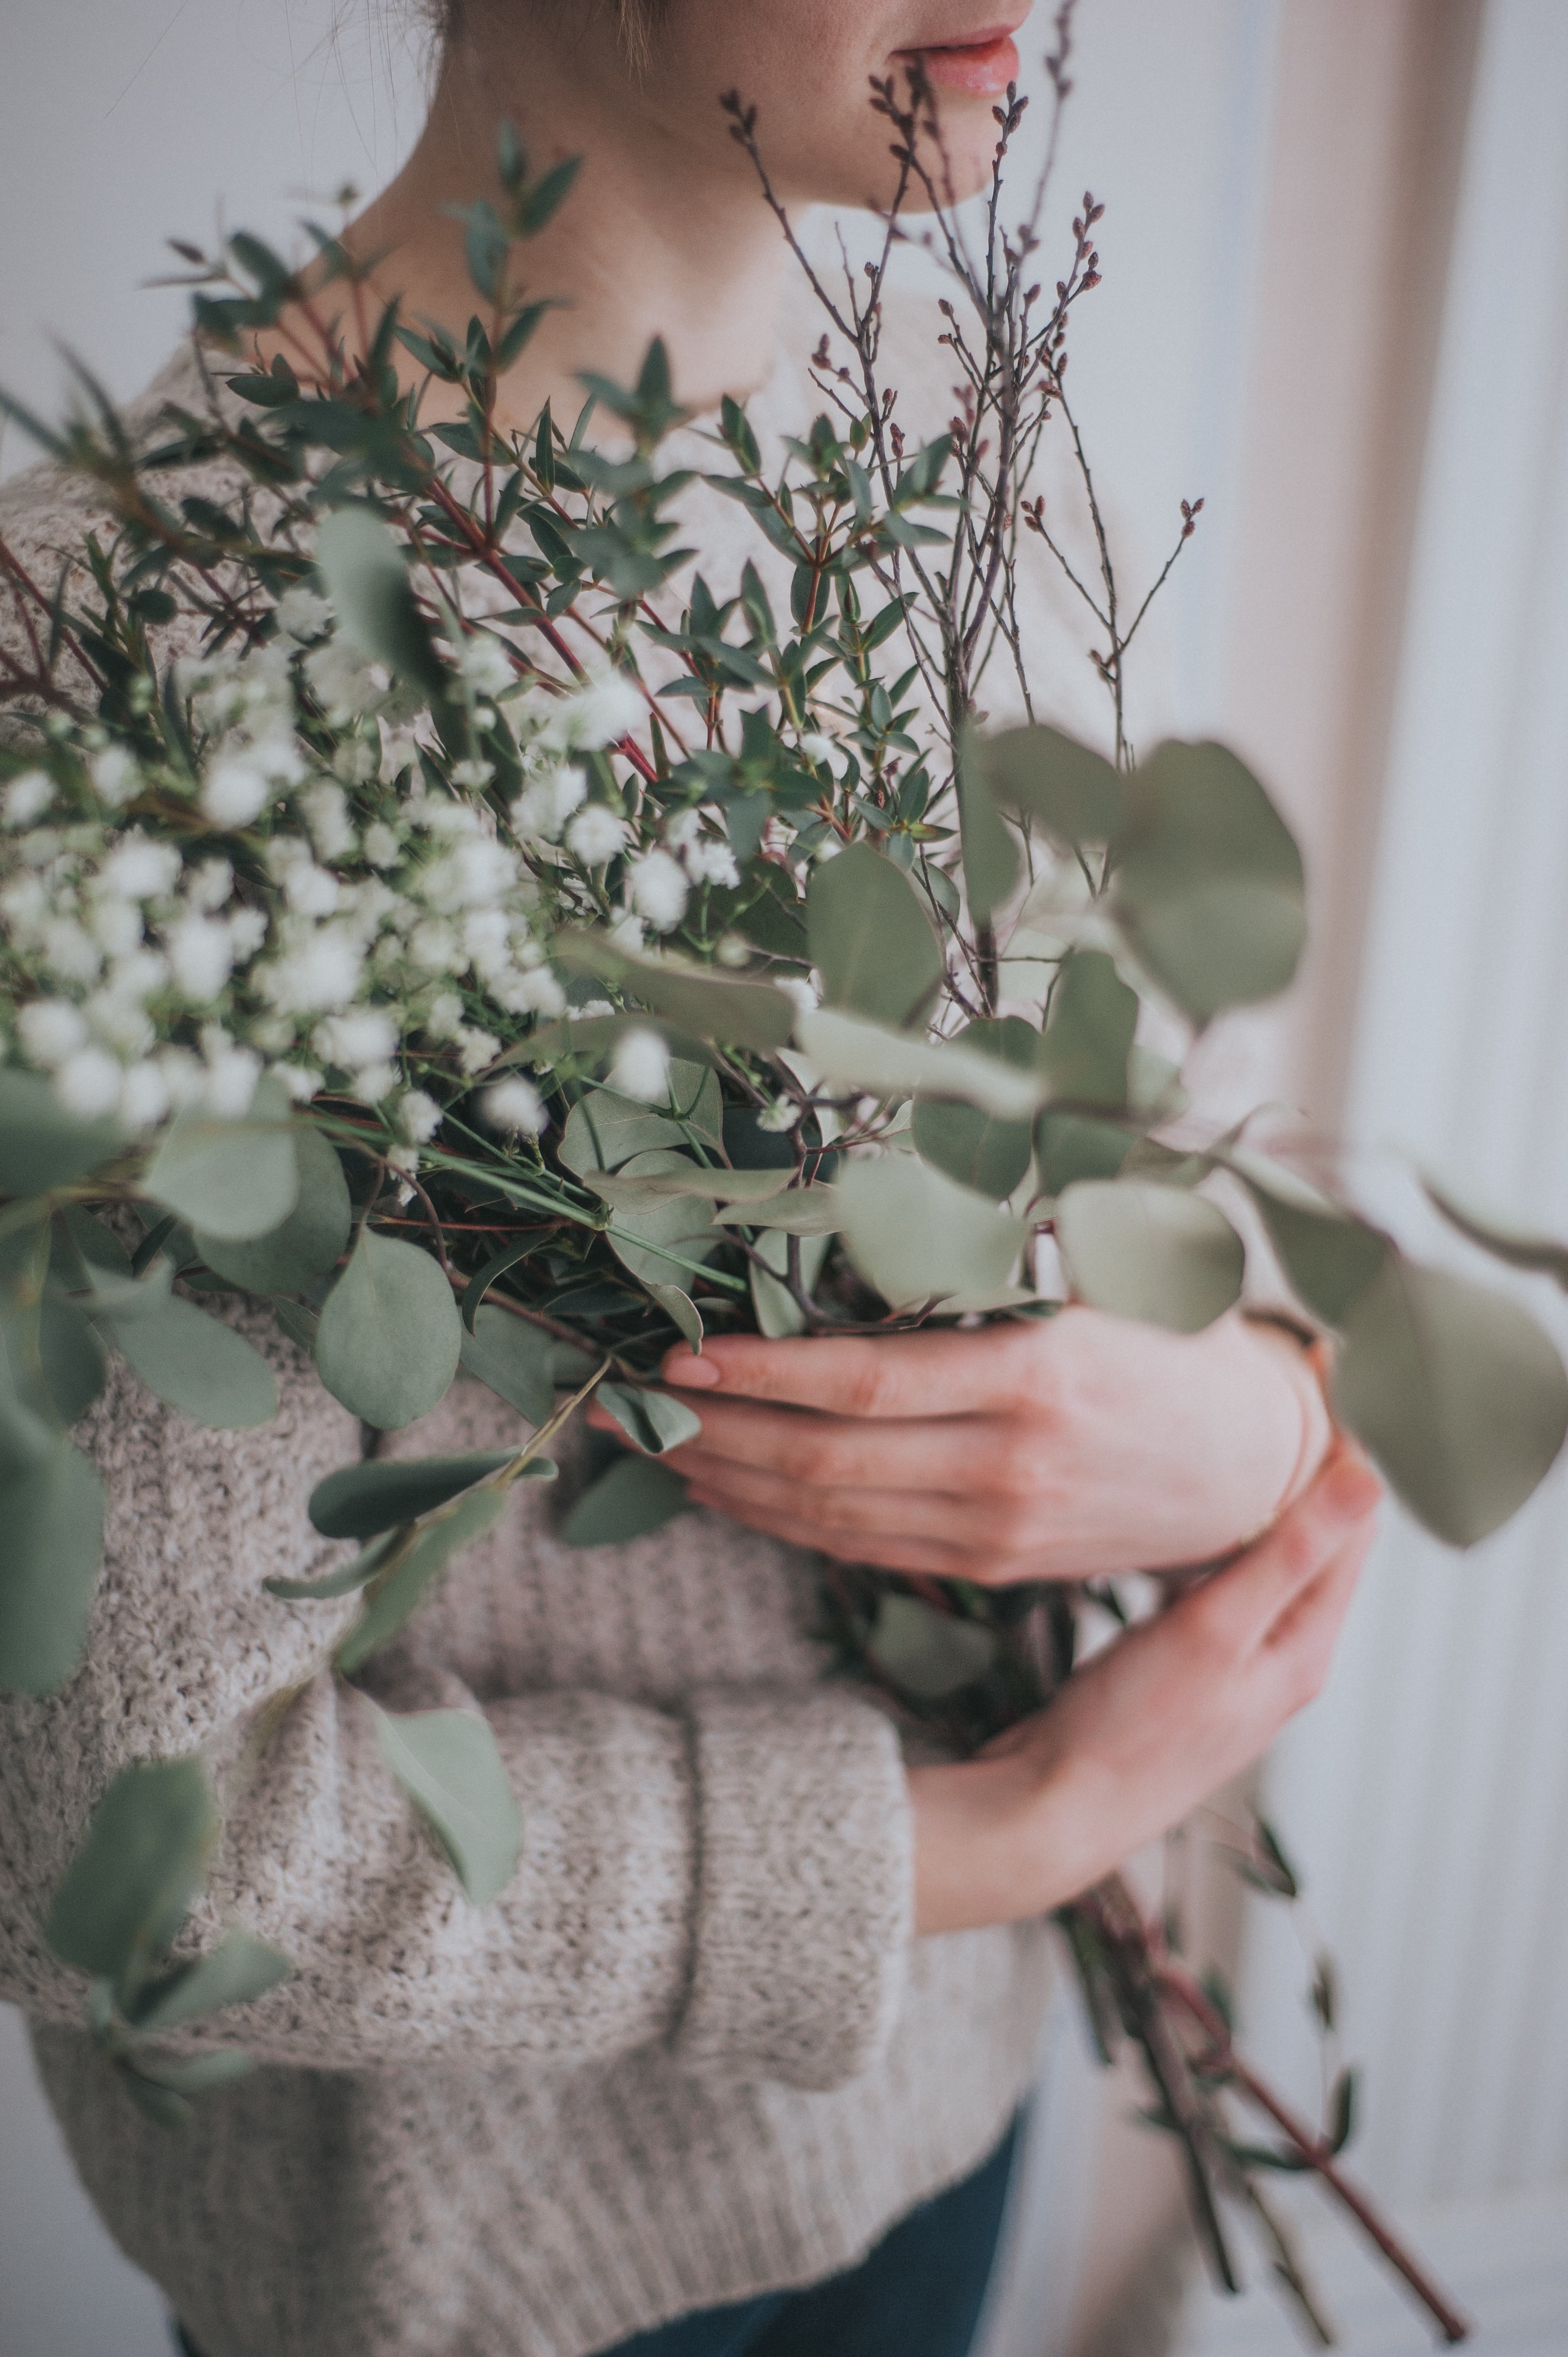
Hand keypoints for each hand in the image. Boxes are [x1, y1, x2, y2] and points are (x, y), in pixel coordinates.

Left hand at [615, 1310, 1329, 1582]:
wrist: (1255, 1465)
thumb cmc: (1171, 1344)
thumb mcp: (1101, 1275)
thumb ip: (990, 1259)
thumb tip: (867, 1212)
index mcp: (1033, 1375)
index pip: (863, 1384)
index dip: (761, 1375)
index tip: (682, 1355)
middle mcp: (1007, 1465)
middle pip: (823, 1464)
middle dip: (711, 1437)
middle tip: (628, 1405)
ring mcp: (996, 1530)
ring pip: (828, 1518)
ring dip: (729, 1486)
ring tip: (654, 1446)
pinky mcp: (994, 1565)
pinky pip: (861, 1549)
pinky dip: (783, 1524)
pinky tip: (730, 1493)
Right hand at [908, 1443, 1381, 1933]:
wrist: (1058, 1810)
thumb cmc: (1133, 1729)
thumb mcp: (1214, 1630)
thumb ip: (1290, 1554)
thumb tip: (1367, 1478)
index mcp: (1304, 1651)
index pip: (1354, 1533)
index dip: (1346, 1457)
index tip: (1324, 1383)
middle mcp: (1282, 1662)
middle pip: (1314, 1547)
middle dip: (1303, 1474)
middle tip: (1275, 1396)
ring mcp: (1234, 1671)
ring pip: (1263, 1568)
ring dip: (1255, 1510)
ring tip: (1231, 1442)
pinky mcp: (1189, 1674)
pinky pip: (1219, 1590)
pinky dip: (1212, 1547)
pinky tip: (1179, 1524)